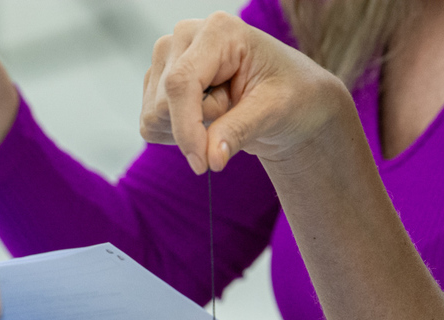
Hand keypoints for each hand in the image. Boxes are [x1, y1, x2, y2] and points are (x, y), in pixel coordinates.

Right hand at [141, 12, 353, 173]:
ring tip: (224, 111)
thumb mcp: (274, 112)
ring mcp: (167, 58)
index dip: (186, 129)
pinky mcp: (158, 82)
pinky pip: (151, 124)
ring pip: (154, 116)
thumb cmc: (292, 93)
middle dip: (198, 127)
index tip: (203, 165)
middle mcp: (184, 37)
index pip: (181, 83)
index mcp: (218, 31)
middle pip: (164, 103)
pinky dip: (178, 135)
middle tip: (236, 113)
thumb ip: (239, 131)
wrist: (291, 97)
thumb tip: (209, 159)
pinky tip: (207, 120)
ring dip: (190, 130)